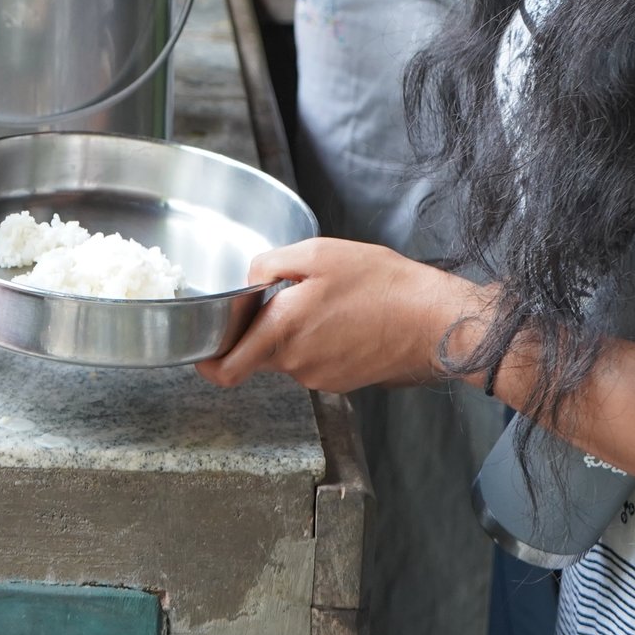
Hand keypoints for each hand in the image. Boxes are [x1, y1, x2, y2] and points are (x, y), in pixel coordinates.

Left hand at [197, 238, 476, 394]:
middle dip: (260, 330)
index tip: (201, 348)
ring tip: (325, 303)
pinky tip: (342, 318)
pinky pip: (313, 360)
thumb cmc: (382, 285)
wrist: (434, 321)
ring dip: (293, 332)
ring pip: (287, 356)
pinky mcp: (342, 380)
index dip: (207, 360)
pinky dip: (318, 341)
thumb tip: (246, 281)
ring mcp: (320, 376)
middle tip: (282, 297)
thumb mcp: (317, 254)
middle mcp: (297, 363)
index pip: (225, 369)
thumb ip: (268, 265)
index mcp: (282, 331)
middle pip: (256, 355)